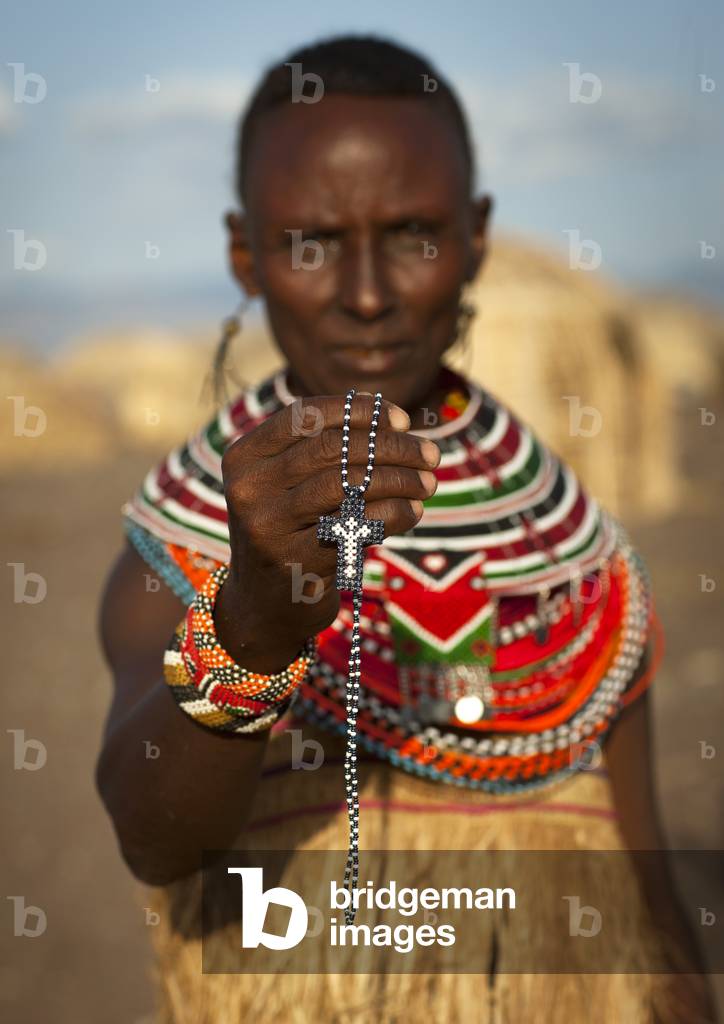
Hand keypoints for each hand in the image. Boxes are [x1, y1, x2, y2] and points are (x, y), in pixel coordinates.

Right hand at [214, 393, 440, 670]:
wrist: (263, 606)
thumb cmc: (291, 529)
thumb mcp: (288, 484)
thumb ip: (324, 450)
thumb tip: (393, 420)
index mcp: (244, 458)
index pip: (307, 416)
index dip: (360, 410)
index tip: (404, 419)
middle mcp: (249, 489)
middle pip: (334, 449)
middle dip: (393, 445)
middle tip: (431, 452)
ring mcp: (270, 528)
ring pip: (349, 484)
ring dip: (401, 479)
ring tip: (429, 481)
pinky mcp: (297, 563)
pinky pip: (359, 526)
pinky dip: (396, 513)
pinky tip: (415, 511)